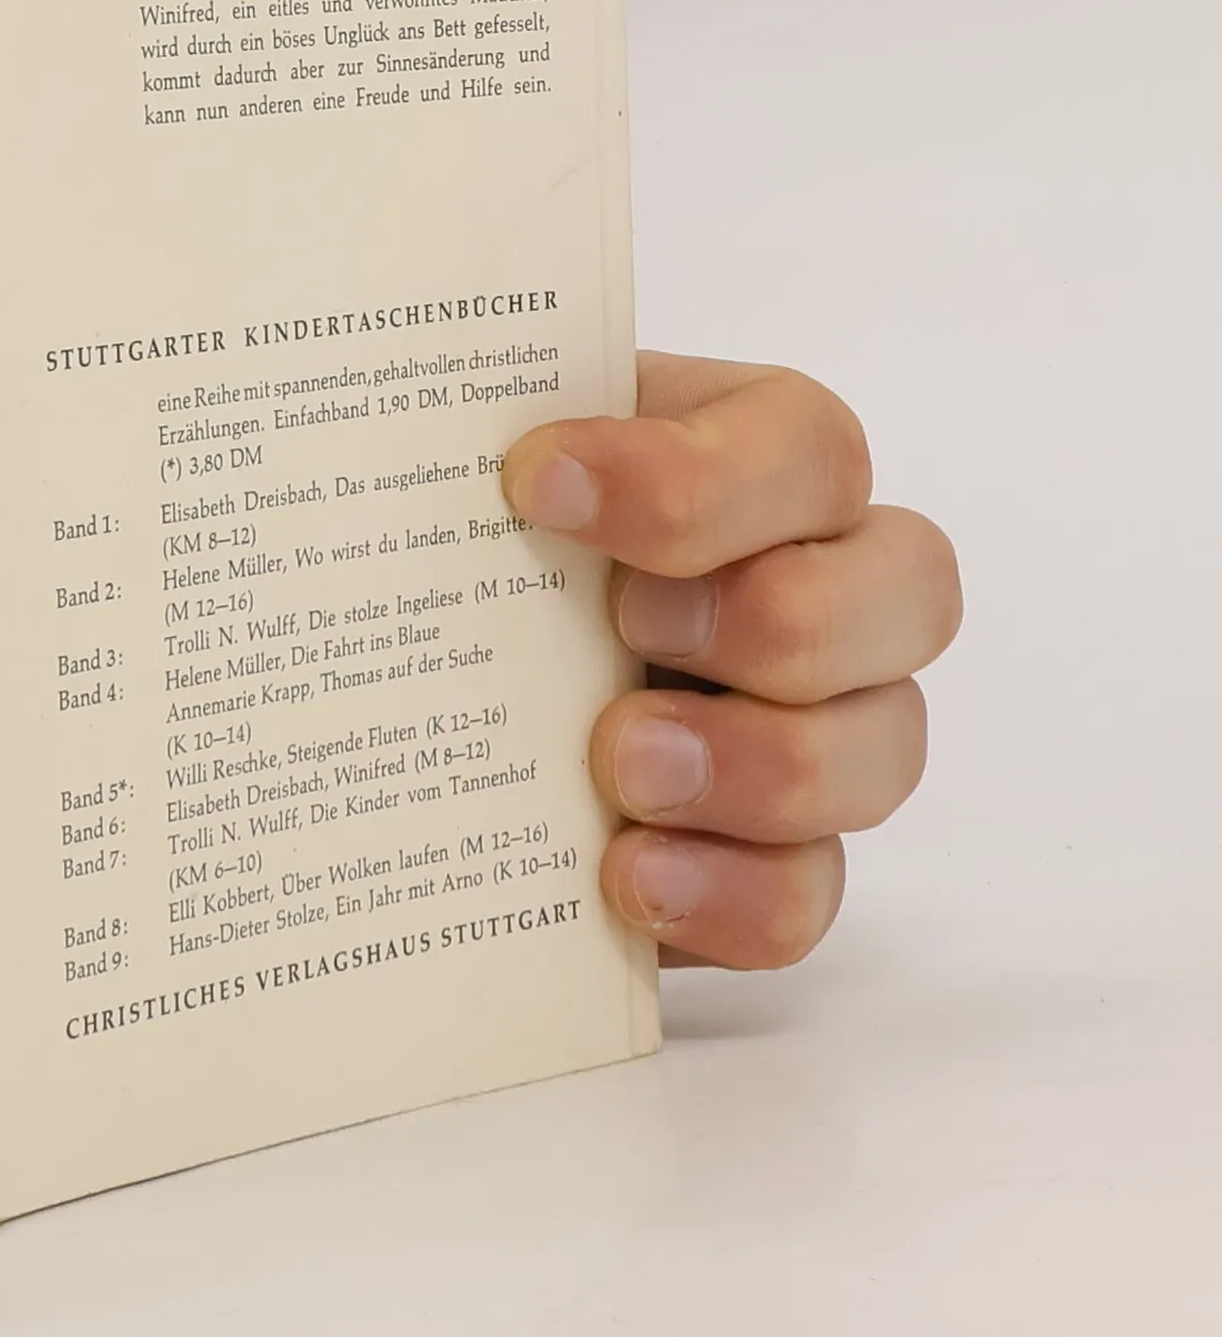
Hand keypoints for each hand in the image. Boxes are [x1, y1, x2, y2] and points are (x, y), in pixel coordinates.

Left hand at [501, 353, 960, 969]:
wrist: (447, 681)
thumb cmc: (476, 531)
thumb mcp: (476, 463)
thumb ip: (468, 443)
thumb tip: (426, 448)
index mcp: (754, 456)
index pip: (802, 445)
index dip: (693, 475)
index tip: (534, 485)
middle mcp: (822, 582)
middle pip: (910, 587)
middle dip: (777, 616)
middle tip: (628, 629)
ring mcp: (820, 728)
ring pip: (882, 750)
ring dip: (758, 763)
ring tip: (618, 769)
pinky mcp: (771, 860)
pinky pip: (808, 893)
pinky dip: (729, 892)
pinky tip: (626, 876)